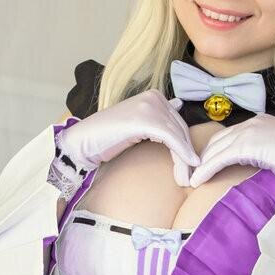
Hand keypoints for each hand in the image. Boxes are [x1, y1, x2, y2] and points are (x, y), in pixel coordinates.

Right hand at [57, 90, 199, 185]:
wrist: (84, 142)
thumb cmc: (108, 138)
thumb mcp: (138, 125)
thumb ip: (157, 118)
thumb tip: (179, 105)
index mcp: (154, 95)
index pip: (179, 122)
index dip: (186, 146)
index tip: (190, 166)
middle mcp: (153, 97)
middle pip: (180, 129)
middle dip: (187, 154)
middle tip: (190, 177)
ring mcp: (149, 106)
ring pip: (177, 135)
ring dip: (184, 160)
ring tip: (185, 179)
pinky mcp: (144, 119)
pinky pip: (170, 139)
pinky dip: (180, 155)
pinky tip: (186, 168)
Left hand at [188, 114, 274, 186]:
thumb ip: (264, 157)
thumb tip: (252, 172)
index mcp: (262, 123)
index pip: (229, 136)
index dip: (213, 153)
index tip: (202, 168)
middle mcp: (254, 123)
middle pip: (217, 140)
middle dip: (201, 158)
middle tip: (189, 176)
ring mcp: (252, 130)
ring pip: (216, 149)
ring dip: (200, 166)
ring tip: (190, 181)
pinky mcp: (249, 143)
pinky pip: (220, 157)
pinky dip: (206, 169)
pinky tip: (198, 181)